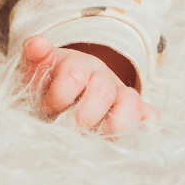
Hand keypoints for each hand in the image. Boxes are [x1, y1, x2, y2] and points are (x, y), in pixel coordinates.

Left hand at [20, 36, 158, 134]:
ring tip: (98, 140)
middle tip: (72, 130)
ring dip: (115, 125)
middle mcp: (102, 77)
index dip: (58, 96)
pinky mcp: (136, 112)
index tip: (46, 107)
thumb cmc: (48, 83)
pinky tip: (132, 141)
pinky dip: (146, 128)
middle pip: (103, 91)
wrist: (65, 88)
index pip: (73, 75)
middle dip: (84, 115)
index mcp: (77, 65)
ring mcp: (121, 94)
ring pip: (131, 102)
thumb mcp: (35, 70)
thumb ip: (33, 55)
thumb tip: (39, 43)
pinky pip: (151, 117)